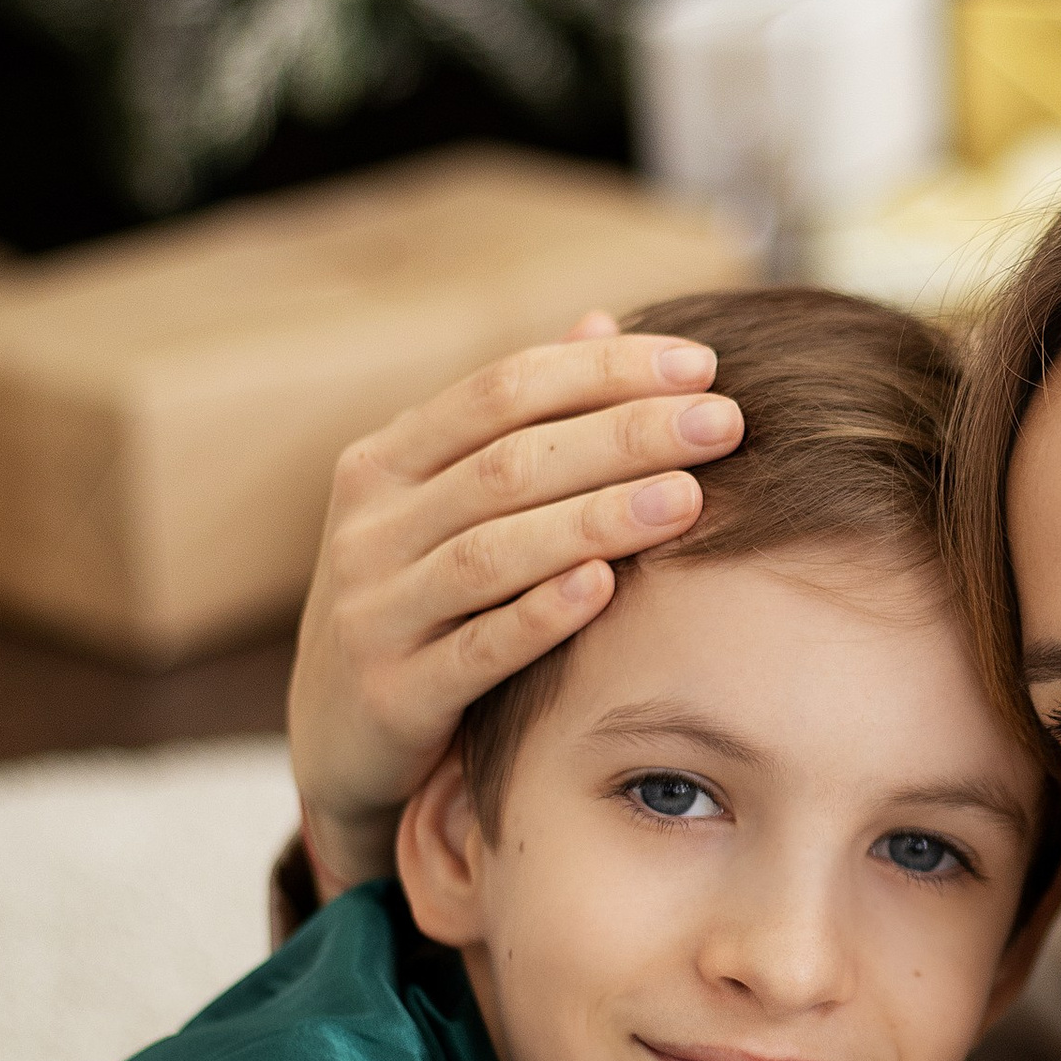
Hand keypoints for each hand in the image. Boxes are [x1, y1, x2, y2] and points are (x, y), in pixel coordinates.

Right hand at [287, 319, 744, 886]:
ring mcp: (372, 612)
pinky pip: (476, 650)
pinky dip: (541, 615)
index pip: (501, 390)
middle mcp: (369, 527)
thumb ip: (515, 424)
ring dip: (597, 519)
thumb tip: (600, 320)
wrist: (336, 741)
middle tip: (724, 423)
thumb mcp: (444, 506)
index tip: (702, 366)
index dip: (603, 372)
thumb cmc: (420, 603)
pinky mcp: (390, 696)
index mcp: (384, 462)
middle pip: (507, 464)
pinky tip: (608, 586)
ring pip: (492, 553)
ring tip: (691, 497)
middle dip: (624, 436)